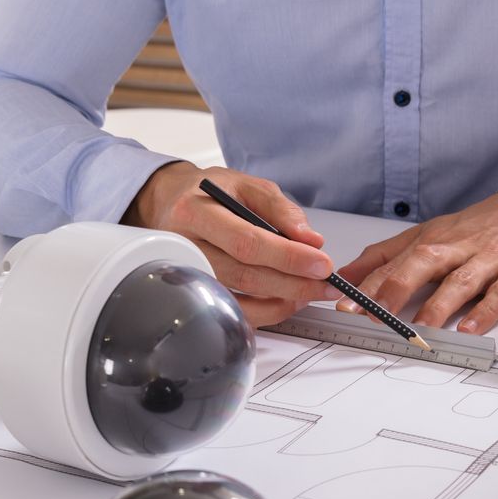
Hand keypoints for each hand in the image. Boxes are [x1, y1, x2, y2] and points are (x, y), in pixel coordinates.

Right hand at [126, 162, 337, 326]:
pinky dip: (267, 312)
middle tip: (327, 283)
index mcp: (196, 212)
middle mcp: (186, 247)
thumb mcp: (246, 185)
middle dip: (294, 283)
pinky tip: (287, 301)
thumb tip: (311, 241)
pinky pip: (235, 313)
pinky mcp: (197, 295)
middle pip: (245, 276)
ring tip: (311, 291)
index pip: (246, 241)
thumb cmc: (210, 194)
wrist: (171, 204)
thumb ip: (281, 210)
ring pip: (241, 300)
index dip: (287, 257)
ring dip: (283, 301)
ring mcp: (189, 276)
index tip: (321, 263)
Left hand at [335, 181, 497, 332]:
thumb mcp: (430, 234)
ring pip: (461, 281)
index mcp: (433, 238)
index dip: (368, 283)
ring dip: (439, 306)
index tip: (345, 306)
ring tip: (421, 330)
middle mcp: (458, 246)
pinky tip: (470, 329)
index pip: (394, 260)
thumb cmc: (480, 228)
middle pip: (423, 263)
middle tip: (376, 316)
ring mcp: (490, 257)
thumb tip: (347, 275)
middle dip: (396, 289)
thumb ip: (387, 255)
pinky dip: (485, 311)